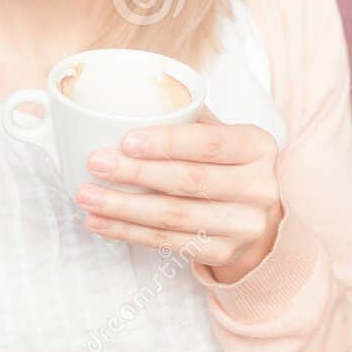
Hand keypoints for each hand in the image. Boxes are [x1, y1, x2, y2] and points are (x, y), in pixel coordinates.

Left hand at [75, 109, 282, 282]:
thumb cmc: (232, 166)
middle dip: (136, 173)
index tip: (126, 140)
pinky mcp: (223, 254)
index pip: (210, 143)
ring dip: (123, 207)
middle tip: (97, 163)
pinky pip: (169, 243)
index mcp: (258, 147)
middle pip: (189, 181)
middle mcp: (258, 188)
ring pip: (174, 216)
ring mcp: (243, 226)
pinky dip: (129, 232)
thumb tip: (135, 98)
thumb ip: (192, 118)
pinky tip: (101, 222)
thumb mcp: (227, 136)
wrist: (263, 218)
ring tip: (87, 196)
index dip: (167, 141)